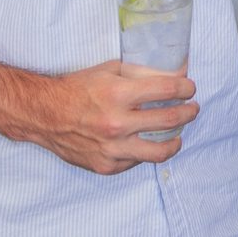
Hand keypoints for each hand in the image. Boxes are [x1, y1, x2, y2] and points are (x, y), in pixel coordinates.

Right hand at [25, 61, 198, 174]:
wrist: (44, 115)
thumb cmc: (77, 88)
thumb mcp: (109, 70)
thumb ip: (140, 72)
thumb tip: (173, 71)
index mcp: (118, 94)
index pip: (166, 91)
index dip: (185, 88)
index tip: (190, 88)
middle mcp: (117, 123)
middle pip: (169, 120)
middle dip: (188, 112)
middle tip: (193, 108)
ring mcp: (112, 149)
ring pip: (159, 152)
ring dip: (176, 141)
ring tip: (179, 135)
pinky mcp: (106, 166)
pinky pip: (137, 161)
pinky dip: (145, 151)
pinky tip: (147, 143)